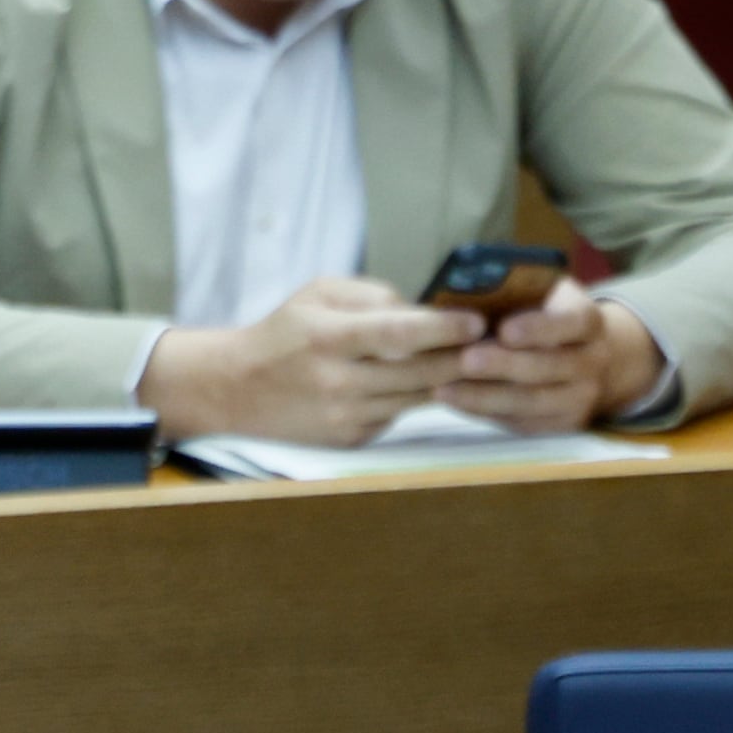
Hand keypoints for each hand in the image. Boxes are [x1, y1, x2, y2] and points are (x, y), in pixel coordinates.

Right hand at [137, 279, 480, 446]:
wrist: (237, 390)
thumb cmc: (284, 333)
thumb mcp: (318, 294)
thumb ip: (372, 296)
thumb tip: (425, 310)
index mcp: (328, 338)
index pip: (397, 333)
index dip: (443, 329)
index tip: (477, 322)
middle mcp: (338, 381)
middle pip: (419, 372)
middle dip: (462, 357)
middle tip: (495, 342)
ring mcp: (345, 416)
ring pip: (418, 398)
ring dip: (450, 379)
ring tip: (475, 360)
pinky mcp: (350, 438)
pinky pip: (399, 415)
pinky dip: (416, 398)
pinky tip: (427, 381)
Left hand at [444, 293, 664, 433]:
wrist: (586, 358)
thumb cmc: (548, 316)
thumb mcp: (545, 293)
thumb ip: (520, 291)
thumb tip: (471, 287)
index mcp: (589, 321)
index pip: (571, 323)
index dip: (539, 328)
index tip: (505, 329)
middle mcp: (592, 361)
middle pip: (548, 367)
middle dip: (504, 365)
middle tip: (466, 359)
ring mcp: (580, 397)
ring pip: (532, 401)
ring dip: (486, 396)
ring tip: (445, 388)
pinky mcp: (561, 424)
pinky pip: (521, 422)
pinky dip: (485, 411)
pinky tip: (455, 400)